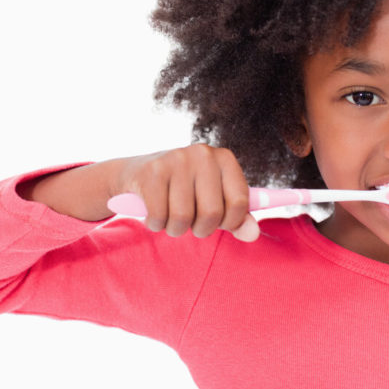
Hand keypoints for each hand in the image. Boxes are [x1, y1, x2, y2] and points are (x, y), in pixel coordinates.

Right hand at [109, 144, 259, 241]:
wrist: (135, 175)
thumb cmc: (183, 191)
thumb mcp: (214, 201)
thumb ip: (237, 219)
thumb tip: (253, 235)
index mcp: (225, 159)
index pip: (240, 202)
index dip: (230, 222)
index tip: (218, 222)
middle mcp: (203, 154)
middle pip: (211, 213)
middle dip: (201, 229)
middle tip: (191, 222)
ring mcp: (177, 160)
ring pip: (183, 218)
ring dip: (175, 229)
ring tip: (170, 217)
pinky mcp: (152, 171)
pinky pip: (159, 216)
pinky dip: (155, 224)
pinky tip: (153, 212)